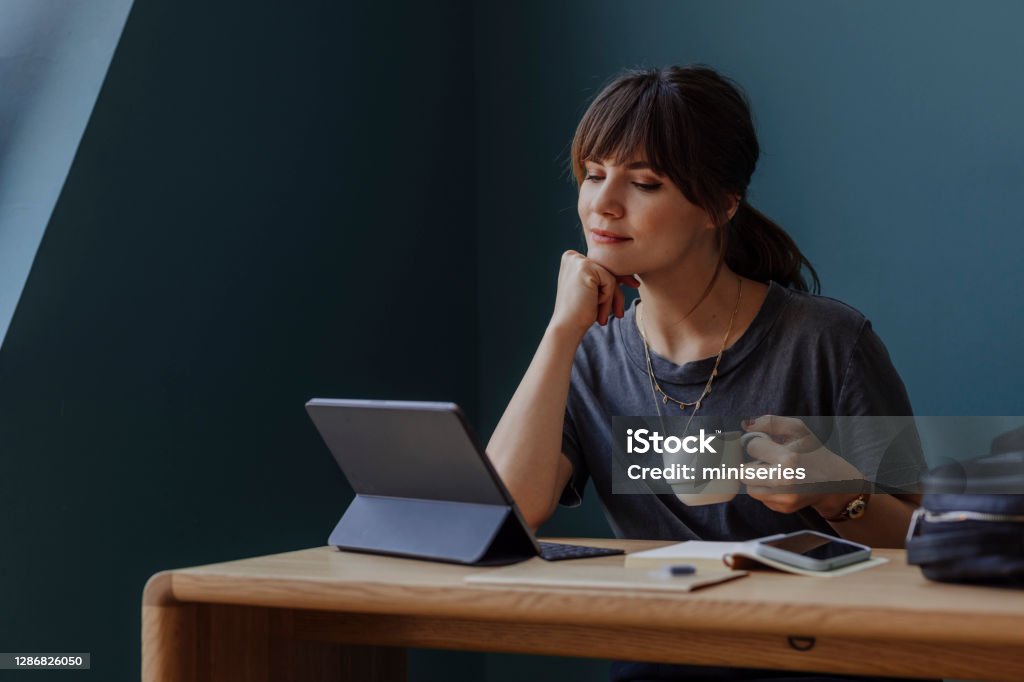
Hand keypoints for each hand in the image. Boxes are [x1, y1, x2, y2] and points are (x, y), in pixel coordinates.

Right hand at [549, 250, 640, 338]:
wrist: (567, 328)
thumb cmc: (580, 313)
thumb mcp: (592, 290)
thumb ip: (603, 277)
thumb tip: (627, 275)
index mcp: (571, 259)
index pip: (602, 267)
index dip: (614, 283)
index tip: (622, 298)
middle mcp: (572, 256)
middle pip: (608, 270)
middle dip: (617, 292)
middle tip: (620, 313)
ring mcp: (578, 261)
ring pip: (611, 276)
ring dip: (612, 298)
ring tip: (603, 317)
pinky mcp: (585, 268)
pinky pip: (610, 281)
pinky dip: (608, 298)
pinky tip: (595, 307)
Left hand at [741, 415, 865, 517]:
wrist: (834, 481)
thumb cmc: (814, 452)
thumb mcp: (797, 429)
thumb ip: (770, 422)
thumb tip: (746, 425)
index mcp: (788, 460)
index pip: (752, 447)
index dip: (758, 443)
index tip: (767, 444)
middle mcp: (784, 482)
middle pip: (743, 472)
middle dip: (752, 464)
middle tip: (767, 460)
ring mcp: (783, 498)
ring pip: (749, 487)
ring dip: (756, 479)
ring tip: (773, 471)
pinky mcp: (783, 508)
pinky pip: (760, 497)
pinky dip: (765, 489)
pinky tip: (780, 483)